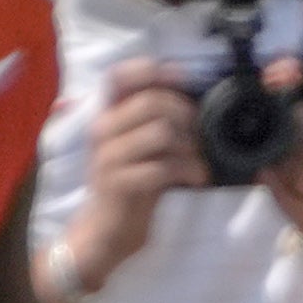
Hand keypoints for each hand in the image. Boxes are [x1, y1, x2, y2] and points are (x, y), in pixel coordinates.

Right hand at [67, 62, 201, 286]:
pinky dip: (187, 171)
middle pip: (152, 101)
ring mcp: (109, 157)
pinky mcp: (119, 184)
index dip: (152, 70)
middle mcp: (103, 131)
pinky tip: (195, 179)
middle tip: (200, 134)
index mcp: (107, 117)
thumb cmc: (131, 185)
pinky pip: (162, 167)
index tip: (183, 78)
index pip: (119, 76)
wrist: (106, 232)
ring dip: (190, 146)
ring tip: (198, 161)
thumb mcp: (141, 147)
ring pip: (161, 132)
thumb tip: (190, 95)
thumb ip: (155, 121)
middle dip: (186, 114)